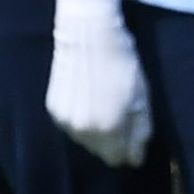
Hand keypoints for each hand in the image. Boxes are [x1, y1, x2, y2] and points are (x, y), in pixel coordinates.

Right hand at [46, 0, 152, 165]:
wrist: (87, 35)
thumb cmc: (122, 61)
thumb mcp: (142, 94)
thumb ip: (140, 129)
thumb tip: (136, 158)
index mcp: (108, 129)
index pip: (117, 158)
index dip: (127, 149)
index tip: (132, 133)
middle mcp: (84, 131)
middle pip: (99, 150)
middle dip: (112, 139)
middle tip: (119, 111)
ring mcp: (65, 121)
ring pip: (84, 139)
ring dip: (95, 129)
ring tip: (102, 102)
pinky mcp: (52, 109)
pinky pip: (70, 124)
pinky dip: (79, 117)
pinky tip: (86, 96)